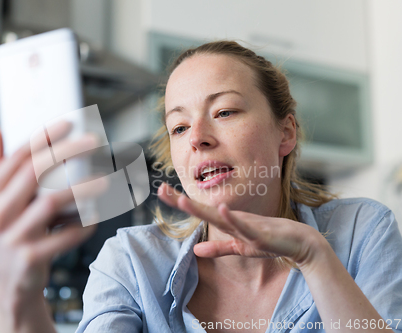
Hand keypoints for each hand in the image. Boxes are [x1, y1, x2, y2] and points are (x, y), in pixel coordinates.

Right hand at [0, 122, 104, 328]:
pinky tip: (96, 215)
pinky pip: (66, 235)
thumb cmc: (8, 232)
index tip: (68, 123)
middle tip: (93, 142)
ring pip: (52, 202)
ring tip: (104, 179)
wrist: (9, 282)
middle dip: (67, 152)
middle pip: (34, 172)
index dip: (44, 137)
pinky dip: (84, 224)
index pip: (17, 157)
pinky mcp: (31, 257)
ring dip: (82, 187)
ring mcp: (12, 237)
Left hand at [157, 183, 325, 267]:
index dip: (180, 202)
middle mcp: (232, 218)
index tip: (162, 192)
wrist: (300, 242)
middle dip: (180, 201)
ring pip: (218, 215)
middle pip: (202, 209)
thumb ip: (218, 248)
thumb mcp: (240, 247)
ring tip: (181, 201)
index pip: (199, 211)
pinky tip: (220, 209)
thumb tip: (195, 250)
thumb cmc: (270, 241)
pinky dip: (231, 218)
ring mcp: (245, 224)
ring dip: (200, 209)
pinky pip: (243, 224)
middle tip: (160, 189)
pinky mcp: (258, 233)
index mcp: (227, 221)